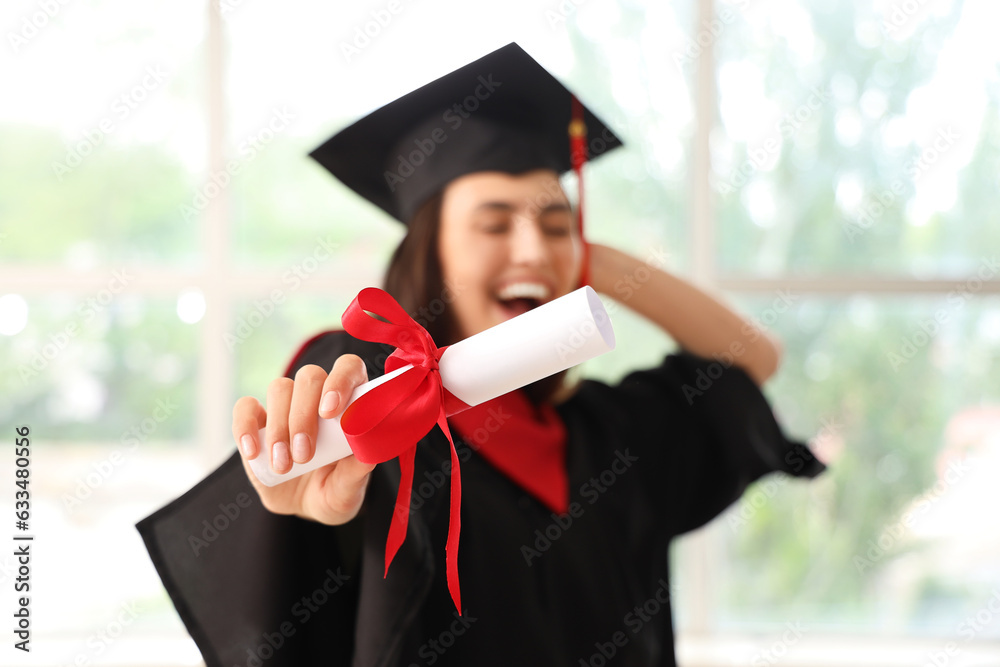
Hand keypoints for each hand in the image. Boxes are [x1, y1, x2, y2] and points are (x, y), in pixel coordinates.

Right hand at [232, 354, 376, 525]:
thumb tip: (365, 452)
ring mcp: (286, 406)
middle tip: (305, 454)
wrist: (304, 507)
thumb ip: (357, 472)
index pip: (348, 368)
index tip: (330, 412)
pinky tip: (253, 453)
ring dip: (280, 426)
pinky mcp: (257, 421)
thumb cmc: (336, 491)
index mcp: (350, 401)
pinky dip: (245, 427)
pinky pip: (245, 407)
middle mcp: (318, 396)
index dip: (340, 381)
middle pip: (310, 376)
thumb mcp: (350, 489)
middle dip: (304, 415)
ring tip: (284, 465)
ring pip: (279, 388)